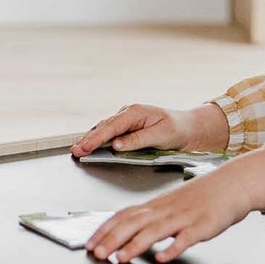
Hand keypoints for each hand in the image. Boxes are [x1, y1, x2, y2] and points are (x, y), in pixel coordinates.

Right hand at [71, 102, 226, 157]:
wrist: (188, 127)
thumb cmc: (177, 130)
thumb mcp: (160, 136)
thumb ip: (137, 140)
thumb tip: (117, 145)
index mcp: (135, 112)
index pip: (111, 127)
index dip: (96, 139)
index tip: (85, 147)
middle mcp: (128, 113)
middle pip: (104, 127)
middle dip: (88, 139)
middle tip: (76, 150)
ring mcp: (127, 119)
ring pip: (105, 128)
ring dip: (91, 138)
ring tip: (78, 148)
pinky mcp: (128, 126)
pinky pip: (110, 131)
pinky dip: (99, 138)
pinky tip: (91, 144)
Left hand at [86, 149, 264, 263]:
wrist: (233, 185)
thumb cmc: (203, 197)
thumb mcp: (172, 205)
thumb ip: (152, 220)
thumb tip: (130, 233)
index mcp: (156, 206)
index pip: (124, 215)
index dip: (105, 229)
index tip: (90, 242)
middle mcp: (166, 210)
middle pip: (134, 223)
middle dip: (112, 239)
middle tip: (97, 253)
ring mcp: (184, 217)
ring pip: (155, 231)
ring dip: (135, 245)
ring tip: (120, 258)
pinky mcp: (202, 226)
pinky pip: (186, 238)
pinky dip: (173, 247)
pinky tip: (162, 257)